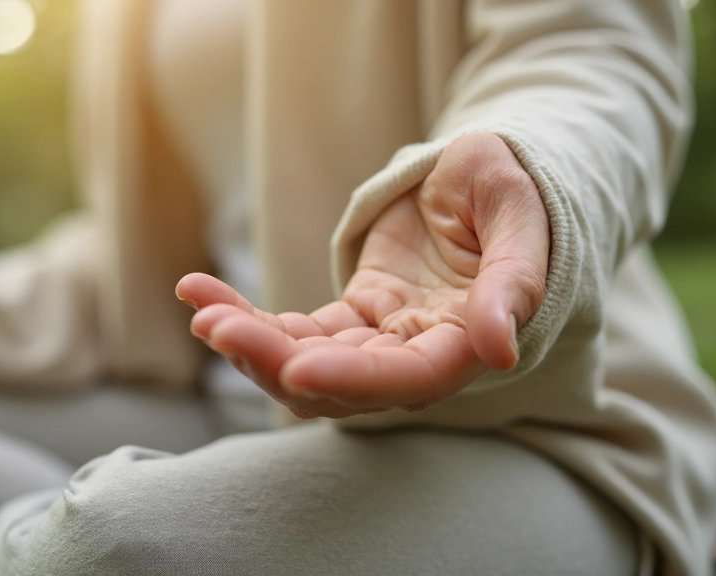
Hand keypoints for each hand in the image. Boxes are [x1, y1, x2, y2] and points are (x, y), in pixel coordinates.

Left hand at [176, 132, 549, 418]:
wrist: (482, 177)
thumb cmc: (510, 188)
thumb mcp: (519, 217)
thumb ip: (512, 283)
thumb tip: (499, 350)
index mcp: (467, 338)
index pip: (408, 376)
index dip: (353, 377)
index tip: (295, 370)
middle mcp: (419, 353)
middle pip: (342, 381)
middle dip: (275, 362)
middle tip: (217, 329)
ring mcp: (379, 337)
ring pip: (308, 361)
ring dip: (251, 343)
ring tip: (202, 309)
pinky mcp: (350, 316)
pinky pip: (292, 328)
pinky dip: (245, 315)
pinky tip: (196, 290)